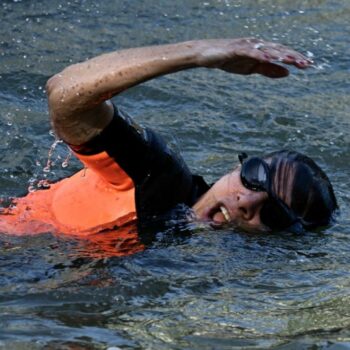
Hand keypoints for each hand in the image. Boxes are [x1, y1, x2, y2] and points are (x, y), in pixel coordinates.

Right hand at [196, 38, 312, 77]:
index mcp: (262, 49)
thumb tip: (287, 73)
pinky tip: (269, 60)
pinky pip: (250, 52)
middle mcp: (257, 44)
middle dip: (293, 57)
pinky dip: (260, 55)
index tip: (309, 65)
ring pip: (267, 50)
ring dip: (280, 55)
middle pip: (278, 49)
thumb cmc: (229, 60)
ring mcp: (247, 45)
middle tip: (307, 65)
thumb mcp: (251, 68)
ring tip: (293, 61)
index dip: (296, 58)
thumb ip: (269, 70)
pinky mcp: (236, 49)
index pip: (282, 53)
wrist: (206, 55)